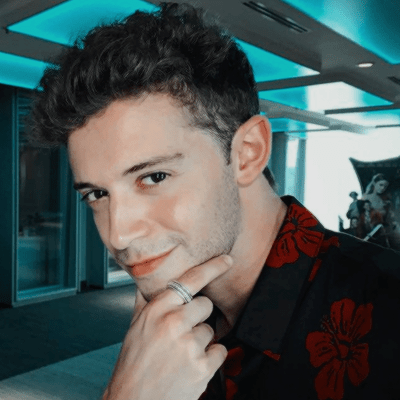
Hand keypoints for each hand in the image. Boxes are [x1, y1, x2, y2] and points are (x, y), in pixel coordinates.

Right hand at [102, 255, 231, 399]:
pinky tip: (191, 366)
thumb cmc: (133, 364)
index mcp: (157, 309)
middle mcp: (173, 323)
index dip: (212, 267)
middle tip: (181, 333)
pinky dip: (210, 358)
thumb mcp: (134, 326)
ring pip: (211, 330)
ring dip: (201, 341)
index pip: (190, 280)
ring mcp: (189, 345)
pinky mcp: (202, 367)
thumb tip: (149, 280)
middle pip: (205, 305)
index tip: (226, 260)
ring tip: (181, 355)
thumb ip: (146, 300)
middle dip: (197, 317)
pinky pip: (220, 351)